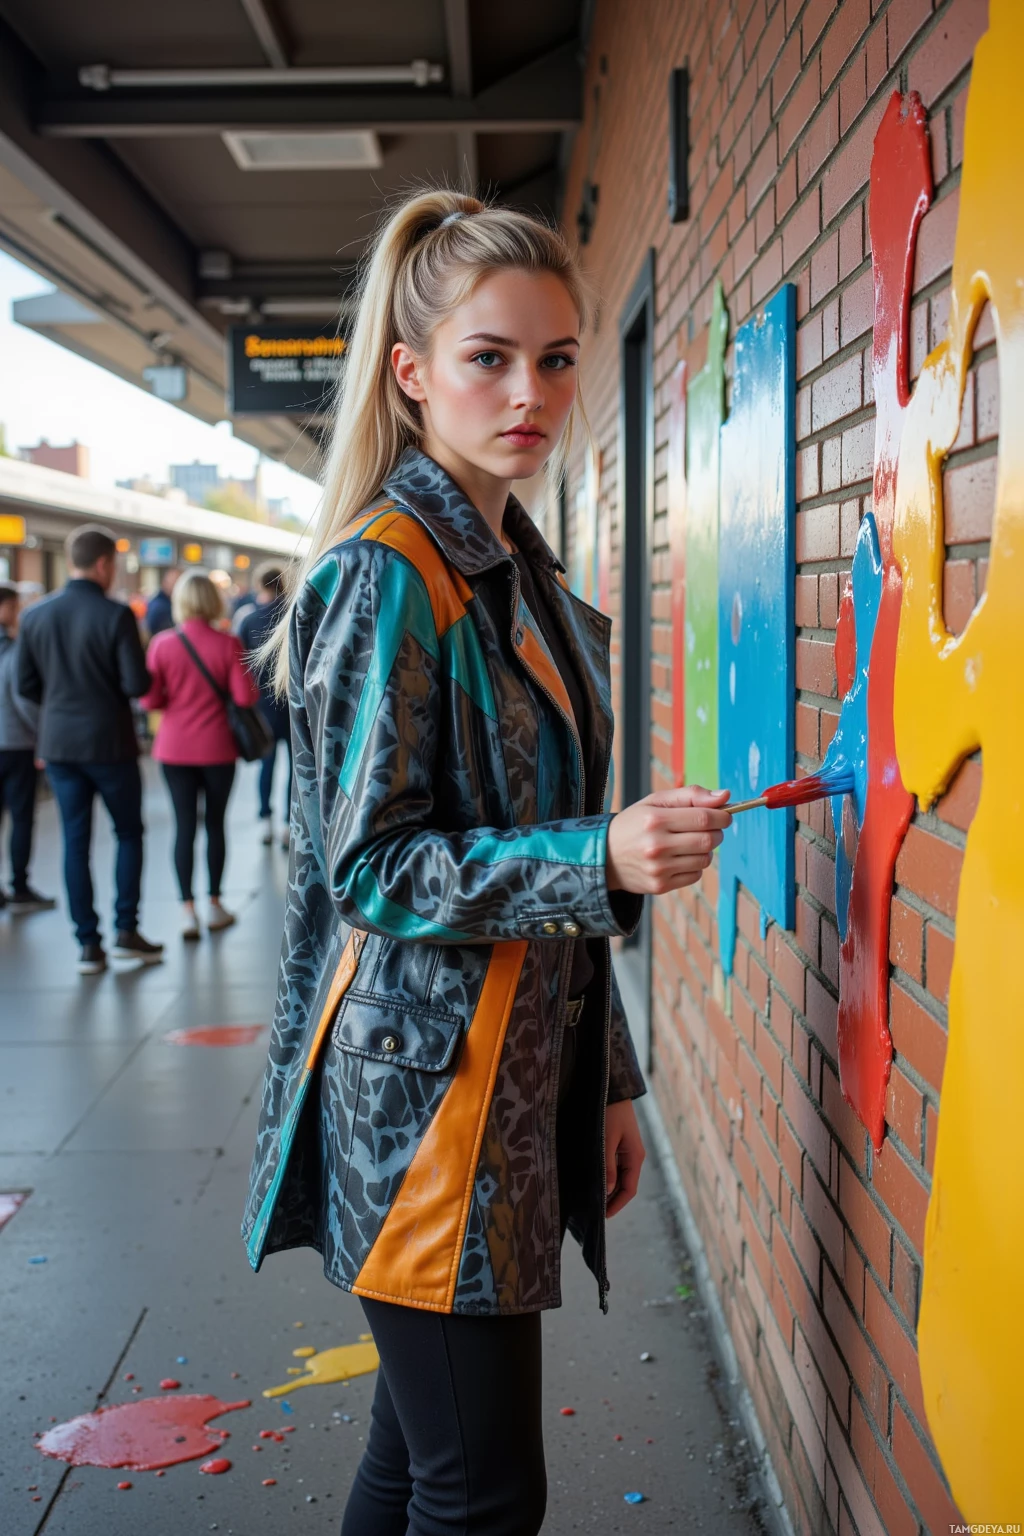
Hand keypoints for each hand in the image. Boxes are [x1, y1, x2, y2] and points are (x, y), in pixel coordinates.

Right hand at [605, 785, 731, 893]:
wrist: (604, 856)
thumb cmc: (634, 824)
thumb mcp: (655, 801)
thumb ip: (690, 795)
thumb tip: (725, 796)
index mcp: (655, 819)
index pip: (704, 818)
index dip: (722, 816)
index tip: (724, 815)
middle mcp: (656, 845)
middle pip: (708, 840)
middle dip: (717, 832)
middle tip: (709, 828)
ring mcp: (658, 868)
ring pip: (705, 859)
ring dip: (706, 850)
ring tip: (691, 843)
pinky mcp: (660, 885)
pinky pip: (695, 876)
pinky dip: (695, 866)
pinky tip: (680, 858)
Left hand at [605, 1098, 645, 1217]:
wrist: (613, 1089)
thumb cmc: (610, 1112)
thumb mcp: (607, 1139)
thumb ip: (608, 1165)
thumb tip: (608, 1190)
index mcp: (635, 1158)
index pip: (628, 1190)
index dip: (616, 1205)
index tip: (603, 1217)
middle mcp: (634, 1157)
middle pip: (625, 1186)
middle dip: (612, 1200)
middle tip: (594, 1212)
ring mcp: (627, 1151)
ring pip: (619, 1177)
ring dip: (609, 1189)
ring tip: (592, 1199)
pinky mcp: (620, 1145)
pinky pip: (615, 1167)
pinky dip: (607, 1177)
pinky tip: (595, 1181)